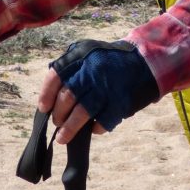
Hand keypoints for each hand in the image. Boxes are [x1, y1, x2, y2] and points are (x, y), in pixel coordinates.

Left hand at [38, 40, 158, 142]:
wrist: (146, 62)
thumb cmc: (111, 60)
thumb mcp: (89, 51)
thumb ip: (70, 67)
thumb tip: (50, 95)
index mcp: (82, 55)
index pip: (55, 76)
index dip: (46, 95)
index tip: (44, 108)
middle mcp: (92, 70)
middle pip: (67, 98)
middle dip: (58, 114)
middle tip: (57, 122)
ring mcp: (106, 87)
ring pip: (80, 114)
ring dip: (69, 129)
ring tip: (62, 137)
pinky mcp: (119, 103)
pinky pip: (100, 122)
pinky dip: (93, 129)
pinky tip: (91, 129)